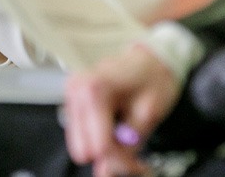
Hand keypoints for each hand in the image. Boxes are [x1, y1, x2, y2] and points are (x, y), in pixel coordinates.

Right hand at [64, 44, 178, 176]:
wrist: (150, 58)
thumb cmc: (153, 78)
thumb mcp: (149, 112)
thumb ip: (128, 144)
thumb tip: (107, 171)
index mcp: (95, 89)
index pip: (100, 145)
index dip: (122, 160)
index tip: (139, 164)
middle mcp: (76, 91)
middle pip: (85, 147)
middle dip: (111, 156)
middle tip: (134, 154)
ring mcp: (71, 96)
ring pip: (80, 144)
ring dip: (105, 149)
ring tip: (128, 141)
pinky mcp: (72, 102)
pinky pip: (81, 134)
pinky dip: (98, 139)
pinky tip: (116, 132)